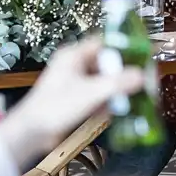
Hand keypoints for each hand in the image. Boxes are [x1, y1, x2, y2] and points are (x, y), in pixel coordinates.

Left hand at [0, 37, 144, 160]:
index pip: (103, 42)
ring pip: (103, 80)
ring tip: (137, 95)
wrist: (31, 133)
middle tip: (143, 79)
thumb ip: (118, 83)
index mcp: (73, 55)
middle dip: (124, 72)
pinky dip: (109, 100)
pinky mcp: (75, 100)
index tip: (142, 54)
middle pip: (106, 62)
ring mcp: (75, 83)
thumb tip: (142, 76)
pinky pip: (98, 95)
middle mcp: (74, 66)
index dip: (123, 47)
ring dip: (118, 88)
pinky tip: (121, 109)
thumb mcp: (90, 93)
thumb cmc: (55, 107)